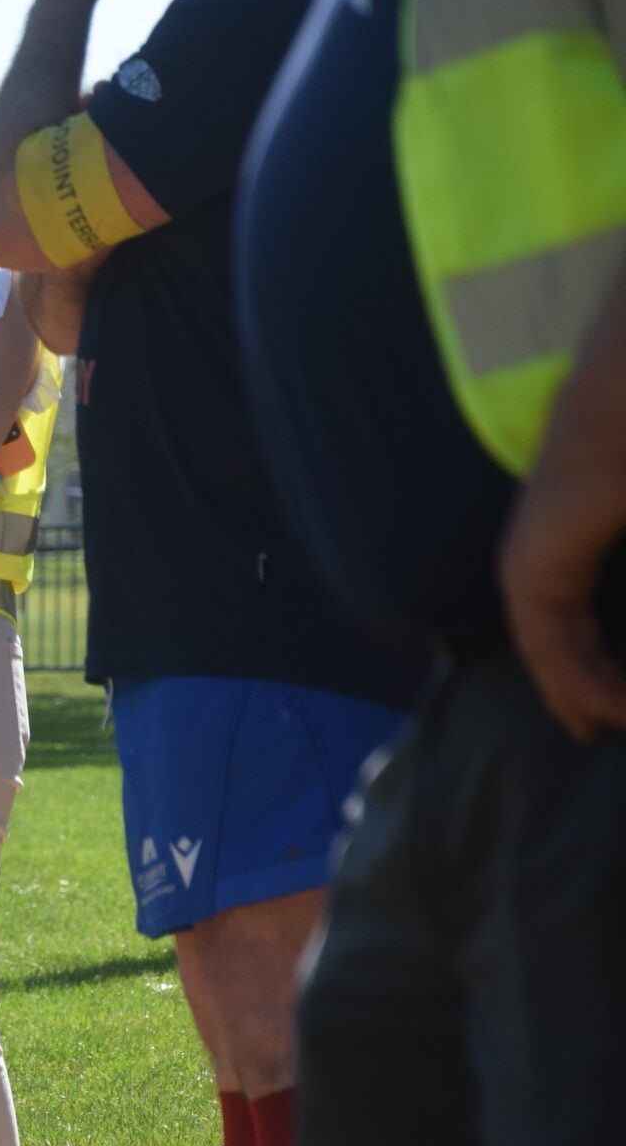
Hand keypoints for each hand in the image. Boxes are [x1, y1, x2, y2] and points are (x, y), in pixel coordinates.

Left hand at [500, 426, 625, 741]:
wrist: (625, 412)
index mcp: (567, 547)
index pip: (571, 626)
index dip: (593, 669)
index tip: (615, 708)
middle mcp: (540, 560)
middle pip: (554, 647)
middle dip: (575, 694)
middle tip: (594, 732)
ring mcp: (529, 566)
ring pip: (550, 654)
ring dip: (582, 696)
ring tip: (613, 727)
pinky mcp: (529, 573)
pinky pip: (548, 645)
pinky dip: (579, 681)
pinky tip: (613, 709)